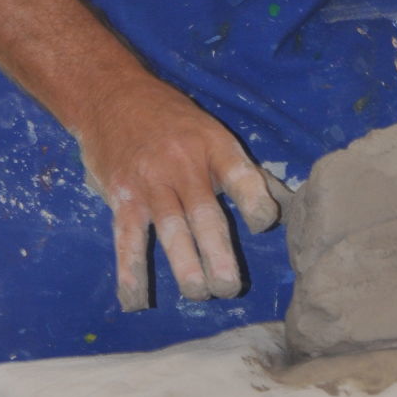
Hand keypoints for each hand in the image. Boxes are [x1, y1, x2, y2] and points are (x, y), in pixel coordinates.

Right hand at [77, 73, 280, 309]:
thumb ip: (238, 169)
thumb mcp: (208, 131)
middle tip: (231, 288)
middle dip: (219, 254)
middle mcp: (185, 165)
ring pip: (171, 229)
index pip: (242, 176)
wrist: (111, 94)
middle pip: (206, 214)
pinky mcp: (122, 195)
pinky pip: (127, 238)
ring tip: (199, 293)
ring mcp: (151, 182)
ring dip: (185, 266)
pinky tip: (135, 301)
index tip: (264, 224)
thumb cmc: (170, 119)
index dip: (256, 202)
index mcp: (214, 146)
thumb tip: (284, 201)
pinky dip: (130, 272)